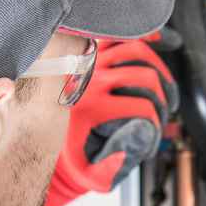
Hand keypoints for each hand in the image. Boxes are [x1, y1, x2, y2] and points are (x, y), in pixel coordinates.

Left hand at [44, 38, 178, 205]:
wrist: (42, 129)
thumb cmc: (69, 151)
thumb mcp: (86, 171)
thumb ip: (108, 171)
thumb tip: (128, 154)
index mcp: (91, 107)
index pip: (142, 107)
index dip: (157, 121)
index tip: (156, 130)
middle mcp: (90, 79)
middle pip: (145, 76)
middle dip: (162, 97)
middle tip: (164, 111)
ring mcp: (90, 60)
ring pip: (136, 50)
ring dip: (158, 68)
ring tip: (164, 87)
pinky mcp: (90, 49)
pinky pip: (119, 34)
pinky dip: (141, 35)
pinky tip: (157, 42)